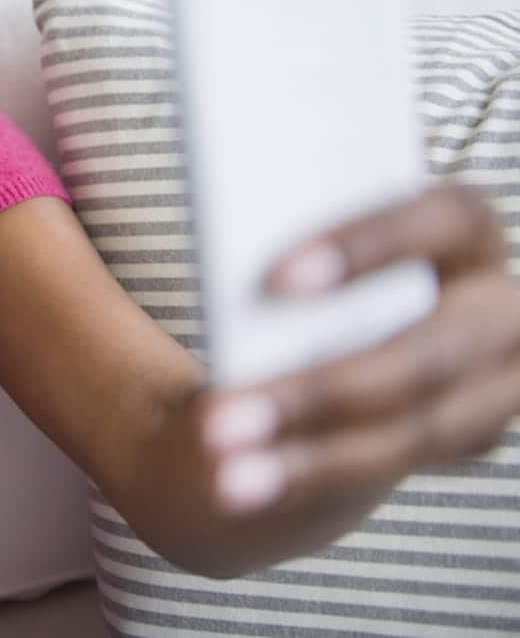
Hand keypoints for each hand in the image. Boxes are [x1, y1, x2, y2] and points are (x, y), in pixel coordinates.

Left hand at [203, 185, 518, 515]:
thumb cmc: (329, 255)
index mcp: (468, 228)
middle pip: (426, 356)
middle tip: (214, 416)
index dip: (367, 247)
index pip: (445, 221)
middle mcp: (501, 308)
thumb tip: (233, 272)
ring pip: (412, 431)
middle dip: (320, 391)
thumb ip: (296, 238)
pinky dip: (310, 476)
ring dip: (310, 457)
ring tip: (223, 466)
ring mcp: (497, 383)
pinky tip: (242, 484)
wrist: (363, 313)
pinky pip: (388, 467)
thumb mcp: (320, 239)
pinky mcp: (468, 436)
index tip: (275, 280)